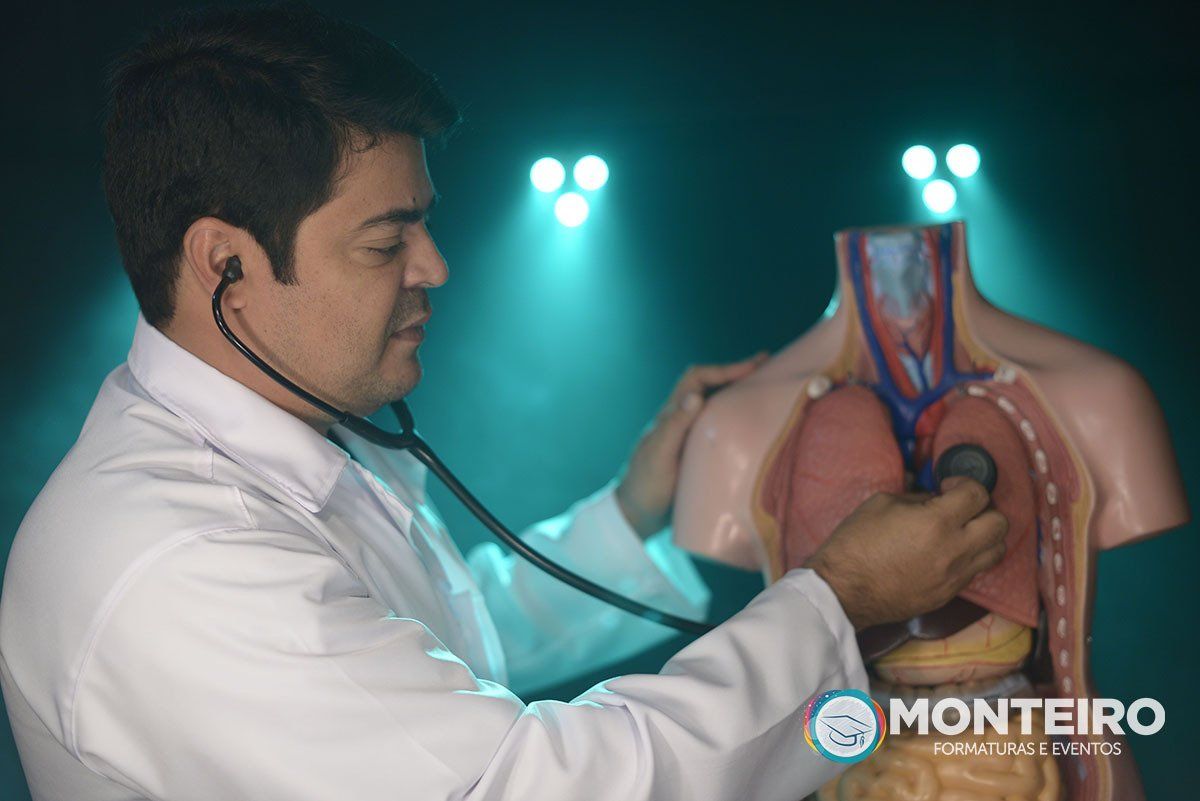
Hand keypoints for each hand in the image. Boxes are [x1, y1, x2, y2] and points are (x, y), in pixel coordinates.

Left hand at [615, 352, 768, 538]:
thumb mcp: (660, 456)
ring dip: (737, 393)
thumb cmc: (645, 485)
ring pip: (714, 405)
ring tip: (765, 388)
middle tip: (768, 366)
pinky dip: (735, 418)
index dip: (725, 369)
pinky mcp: (695, 454)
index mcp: (670, 415)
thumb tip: (696, 397)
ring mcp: (687, 436)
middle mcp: (680, 420)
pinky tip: (753, 425)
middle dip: (736, 373)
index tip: (754, 366)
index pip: (697, 379)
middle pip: (709, 386)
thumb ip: (675, 426)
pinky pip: (717, 428)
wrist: (636, 516)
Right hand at [803, 476, 1008, 629]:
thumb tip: (937, 498)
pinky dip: (969, 556)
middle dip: (984, 508)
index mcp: (936, 522)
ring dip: (985, 535)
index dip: (965, 483)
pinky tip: (946, 551)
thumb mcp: (882, 503)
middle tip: (961, 507)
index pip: (977, 494)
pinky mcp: (949, 594)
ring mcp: (955, 576)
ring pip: (997, 551)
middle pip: (1000, 523)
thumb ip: (918, 498)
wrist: (843, 590)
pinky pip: (976, 570)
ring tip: (962, 530)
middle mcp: (955, 550)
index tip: (949, 486)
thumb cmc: (856, 542)